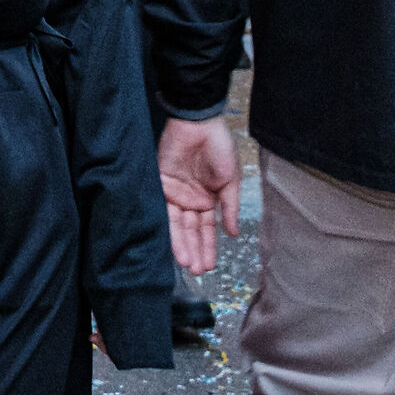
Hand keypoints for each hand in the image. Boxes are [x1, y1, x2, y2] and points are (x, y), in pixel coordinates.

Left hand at [159, 116, 242, 275]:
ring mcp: (174, 193)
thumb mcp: (230, 180)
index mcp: (207, 199)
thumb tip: (234, 234)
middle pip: (191, 231)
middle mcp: (189, 200)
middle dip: (195, 251)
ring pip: (177, 225)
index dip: (208, 247)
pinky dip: (168, 227)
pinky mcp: (160, 184)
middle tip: (197, 271)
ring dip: (182, 244)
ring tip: (188, 263)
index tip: (210, 267)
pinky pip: (163, 210)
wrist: (200, 124)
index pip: (207, 229)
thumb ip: (230, 207)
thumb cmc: (219, 148)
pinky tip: (173, 243)